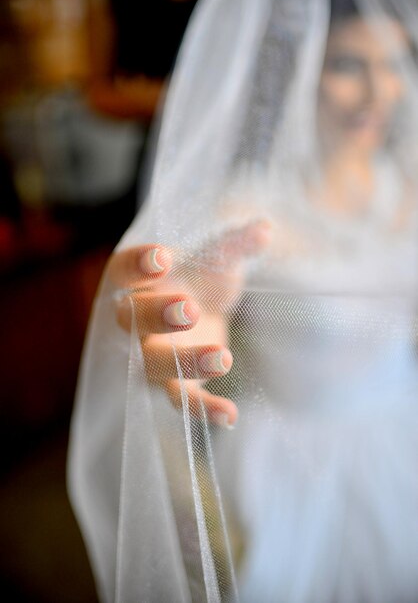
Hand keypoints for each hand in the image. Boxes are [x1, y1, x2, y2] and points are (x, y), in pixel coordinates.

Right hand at [108, 220, 269, 426]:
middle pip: (130, 320)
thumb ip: (234, 245)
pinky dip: (204, 409)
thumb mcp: (216, 260)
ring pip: (154, 365)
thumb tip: (265, 229)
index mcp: (139, 281)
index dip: (137, 265)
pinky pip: (182, 400)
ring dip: (183, 363)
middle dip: (156, 314)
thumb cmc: (200, 278)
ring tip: (223, 358)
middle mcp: (136, 320)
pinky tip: (231, 414)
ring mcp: (153, 355)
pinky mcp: (176, 383)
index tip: (164, 256)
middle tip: (189, 308)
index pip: (123, 270)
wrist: (203, 310)